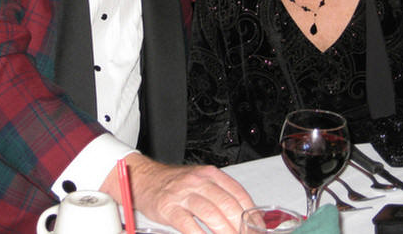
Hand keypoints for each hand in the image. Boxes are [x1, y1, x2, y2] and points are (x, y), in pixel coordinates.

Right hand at [102, 152, 254, 233]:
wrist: (145, 178)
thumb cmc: (174, 183)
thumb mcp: (200, 181)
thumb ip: (219, 194)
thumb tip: (242, 214)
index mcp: (210, 174)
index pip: (238, 194)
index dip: (251, 214)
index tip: (257, 228)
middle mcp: (198, 182)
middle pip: (227, 205)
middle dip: (240, 226)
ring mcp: (183, 194)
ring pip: (211, 214)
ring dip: (225, 232)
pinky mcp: (169, 208)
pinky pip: (188, 225)